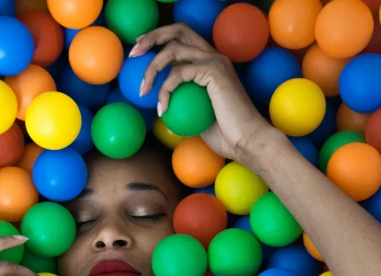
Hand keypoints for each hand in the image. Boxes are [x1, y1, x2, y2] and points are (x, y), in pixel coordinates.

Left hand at [133, 23, 270, 162]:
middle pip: (178, 30)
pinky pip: (177, 75)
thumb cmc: (225, 135)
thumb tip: (162, 108)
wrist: (247, 140)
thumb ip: (183, 104)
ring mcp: (215, 60)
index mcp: (211, 63)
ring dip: (152, 68)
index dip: (159, 39)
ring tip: (142, 90)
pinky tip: (162, 109)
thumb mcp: (197, 117)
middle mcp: (214, 56)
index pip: (183, 38)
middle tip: (134, 54)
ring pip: (173, 50)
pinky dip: (164, 91)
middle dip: (152, 38)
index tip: (141, 51)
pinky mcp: (213, 71)